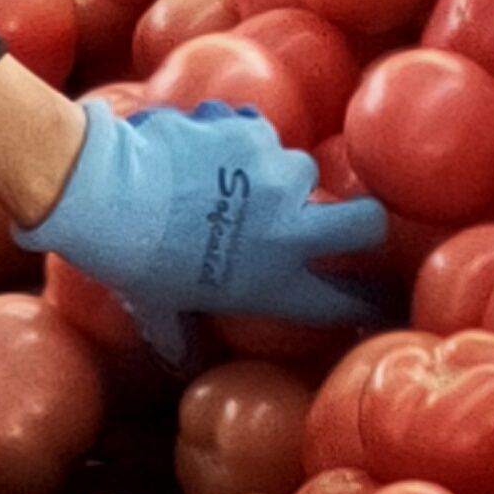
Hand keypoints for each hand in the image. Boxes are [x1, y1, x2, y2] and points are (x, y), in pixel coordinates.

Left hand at [20, 97, 386, 360]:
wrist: (110, 195)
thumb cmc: (134, 261)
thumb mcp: (159, 309)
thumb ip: (176, 336)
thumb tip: (176, 362)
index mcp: (277, 284)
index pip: (348, 301)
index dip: (372, 300)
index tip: (383, 297)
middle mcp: (292, 231)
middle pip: (367, 222)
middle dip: (362, 220)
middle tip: (339, 219)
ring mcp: (277, 177)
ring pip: (301, 169)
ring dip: (276, 174)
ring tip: (232, 176)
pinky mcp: (252, 133)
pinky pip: (257, 131)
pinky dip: (235, 136)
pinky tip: (203, 146)